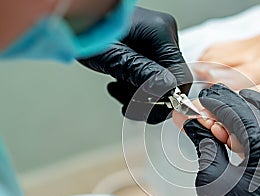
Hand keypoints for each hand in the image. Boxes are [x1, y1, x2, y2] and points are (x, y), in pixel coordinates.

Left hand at [79, 7, 191, 123]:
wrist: (77, 20)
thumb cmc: (87, 28)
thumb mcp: (111, 55)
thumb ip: (139, 71)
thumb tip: (166, 88)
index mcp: (160, 32)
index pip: (180, 75)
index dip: (168, 98)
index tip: (150, 110)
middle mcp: (165, 35)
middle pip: (172, 81)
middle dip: (150, 99)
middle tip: (128, 106)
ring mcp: (159, 41)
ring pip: (162, 81)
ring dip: (140, 94)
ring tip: (117, 90)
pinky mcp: (152, 48)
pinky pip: (153, 75)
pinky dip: (137, 86)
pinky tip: (119, 83)